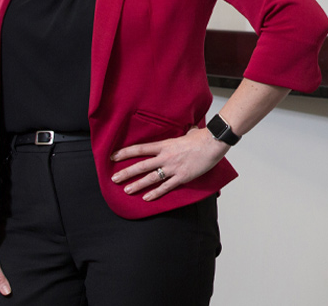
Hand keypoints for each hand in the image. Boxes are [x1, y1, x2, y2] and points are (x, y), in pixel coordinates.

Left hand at [110, 126, 229, 200]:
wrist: (213, 143)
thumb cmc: (202, 137)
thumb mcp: (188, 132)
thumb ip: (184, 134)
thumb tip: (188, 130)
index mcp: (165, 145)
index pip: (140, 149)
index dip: (125, 153)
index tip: (114, 157)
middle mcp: (165, 157)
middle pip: (141, 166)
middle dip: (126, 173)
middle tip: (114, 179)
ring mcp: (173, 168)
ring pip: (150, 178)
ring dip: (137, 185)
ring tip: (126, 190)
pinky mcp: (182, 177)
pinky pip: (166, 187)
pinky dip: (155, 193)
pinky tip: (147, 198)